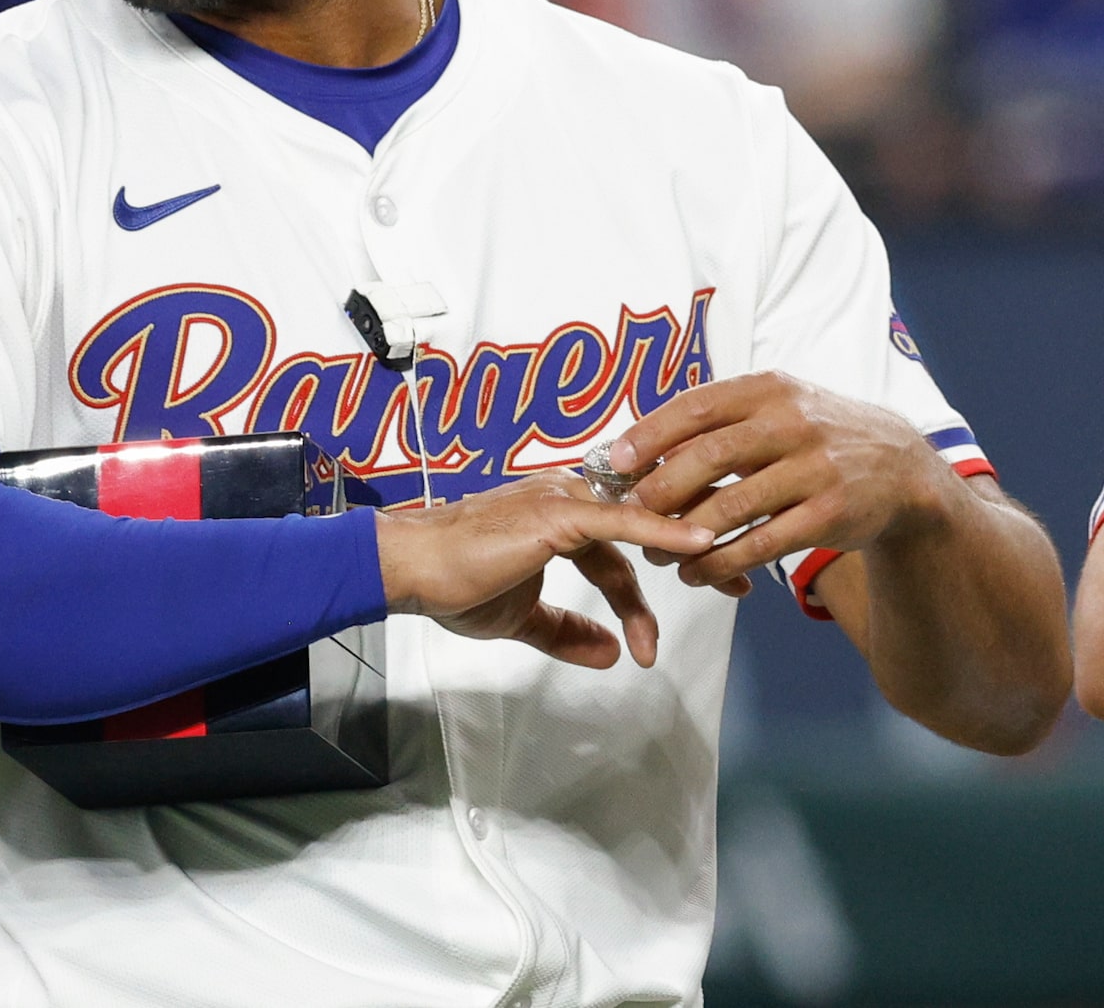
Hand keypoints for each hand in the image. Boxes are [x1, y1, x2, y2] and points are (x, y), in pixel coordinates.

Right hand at [377, 473, 713, 668]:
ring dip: (691, 543)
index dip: (658, 576)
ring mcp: (559, 500)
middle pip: (646, 519)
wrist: (408, 568)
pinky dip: (664, 529)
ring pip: (642, 516)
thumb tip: (608, 653)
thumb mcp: (520, 616)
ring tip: (732, 575)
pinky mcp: (555, 514)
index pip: (623, 543)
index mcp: (556, 513)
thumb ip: (565, 631)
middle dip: (695, 549)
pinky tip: (700, 541)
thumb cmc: (450, 583)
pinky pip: (621, 520)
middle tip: (740, 582)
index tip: (699, 597)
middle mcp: (563, 496)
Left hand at [611, 372, 958, 588]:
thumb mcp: (773, 410)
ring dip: (685, 535)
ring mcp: (816, 470)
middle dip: (660, 489)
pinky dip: (723, 562)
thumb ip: (716, 425)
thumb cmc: (813, 438)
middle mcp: (793, 424)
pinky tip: (696, 572)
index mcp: (768, 390)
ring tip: (655, 552)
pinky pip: (764, 544)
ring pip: (734, 506)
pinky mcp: (831, 514)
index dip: (650, 435)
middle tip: (628, 513)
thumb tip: (637, 451)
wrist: (902, 469)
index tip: (615, 462)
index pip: (697, 407)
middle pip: (710, 456)